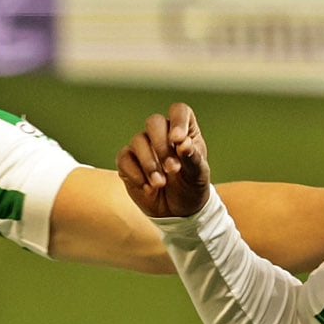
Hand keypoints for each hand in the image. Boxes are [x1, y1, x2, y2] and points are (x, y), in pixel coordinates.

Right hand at [117, 103, 208, 218]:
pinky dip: (136, 174)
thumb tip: (183, 143)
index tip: (179, 140)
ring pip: (138, 140)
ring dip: (149, 164)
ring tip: (161, 184)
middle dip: (162, 146)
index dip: (178, 122)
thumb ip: (193, 158)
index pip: (179, 111)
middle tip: (172, 169)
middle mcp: (162, 134)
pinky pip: (124, 159)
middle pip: (154, 122)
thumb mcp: (198, 175)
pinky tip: (148, 188)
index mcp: (184, 131)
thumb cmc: (192, 186)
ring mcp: (143, 147)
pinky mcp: (128, 162)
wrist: (178, 211)